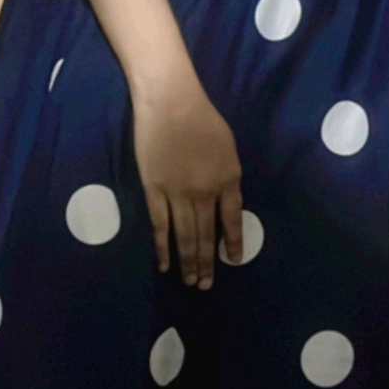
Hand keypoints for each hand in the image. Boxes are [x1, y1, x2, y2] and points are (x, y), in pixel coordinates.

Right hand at [132, 74, 243, 289]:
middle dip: (207, 262)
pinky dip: (162, 247)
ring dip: (188, 262)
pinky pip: (159, 226)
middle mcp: (205, 192)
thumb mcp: (228, 146)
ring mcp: (178, 193)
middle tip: (205, 285)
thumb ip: (228, 175)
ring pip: (185, 236)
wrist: (170, 102)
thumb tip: (225, 200)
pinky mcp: (154, 190)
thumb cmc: (201, 117)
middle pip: (207, 235)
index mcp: (228, 179)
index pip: (232, 220)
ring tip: (190, 282)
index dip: (233, 242)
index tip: (233, 261)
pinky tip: (164, 265)